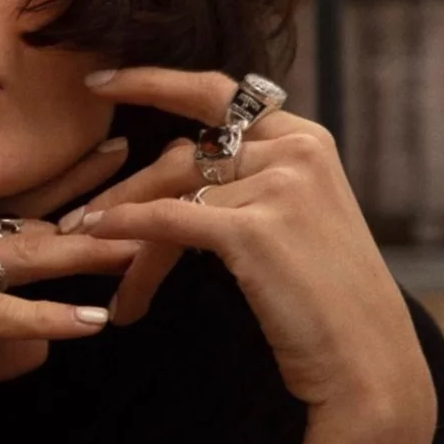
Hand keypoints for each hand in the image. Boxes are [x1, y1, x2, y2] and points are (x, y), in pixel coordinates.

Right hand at [0, 139, 139, 443]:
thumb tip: (42, 349)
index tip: (117, 157)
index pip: (13, 204)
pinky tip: (92, 322)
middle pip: (33, 215)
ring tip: (147, 239)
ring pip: (23, 253)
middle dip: (100, 195)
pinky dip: (44, 318)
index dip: (68, 181)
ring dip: (90, 249)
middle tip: (156, 170)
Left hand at [59, 68, 436, 419]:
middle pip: (184, 154)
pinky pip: (170, 220)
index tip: (99, 81)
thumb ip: (250, 178)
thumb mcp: (297, 217)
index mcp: (305, 139)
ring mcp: (279, 185)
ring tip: (91, 261)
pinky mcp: (255, 229)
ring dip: (124, 233)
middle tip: (75, 216)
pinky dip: (128, 229)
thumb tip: (173, 161)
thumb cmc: (324, 298)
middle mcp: (295, 150)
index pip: (217, 92)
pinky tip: (99, 238)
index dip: (152, 81)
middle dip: (124, 186)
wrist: (369, 362)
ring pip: (172, 195)